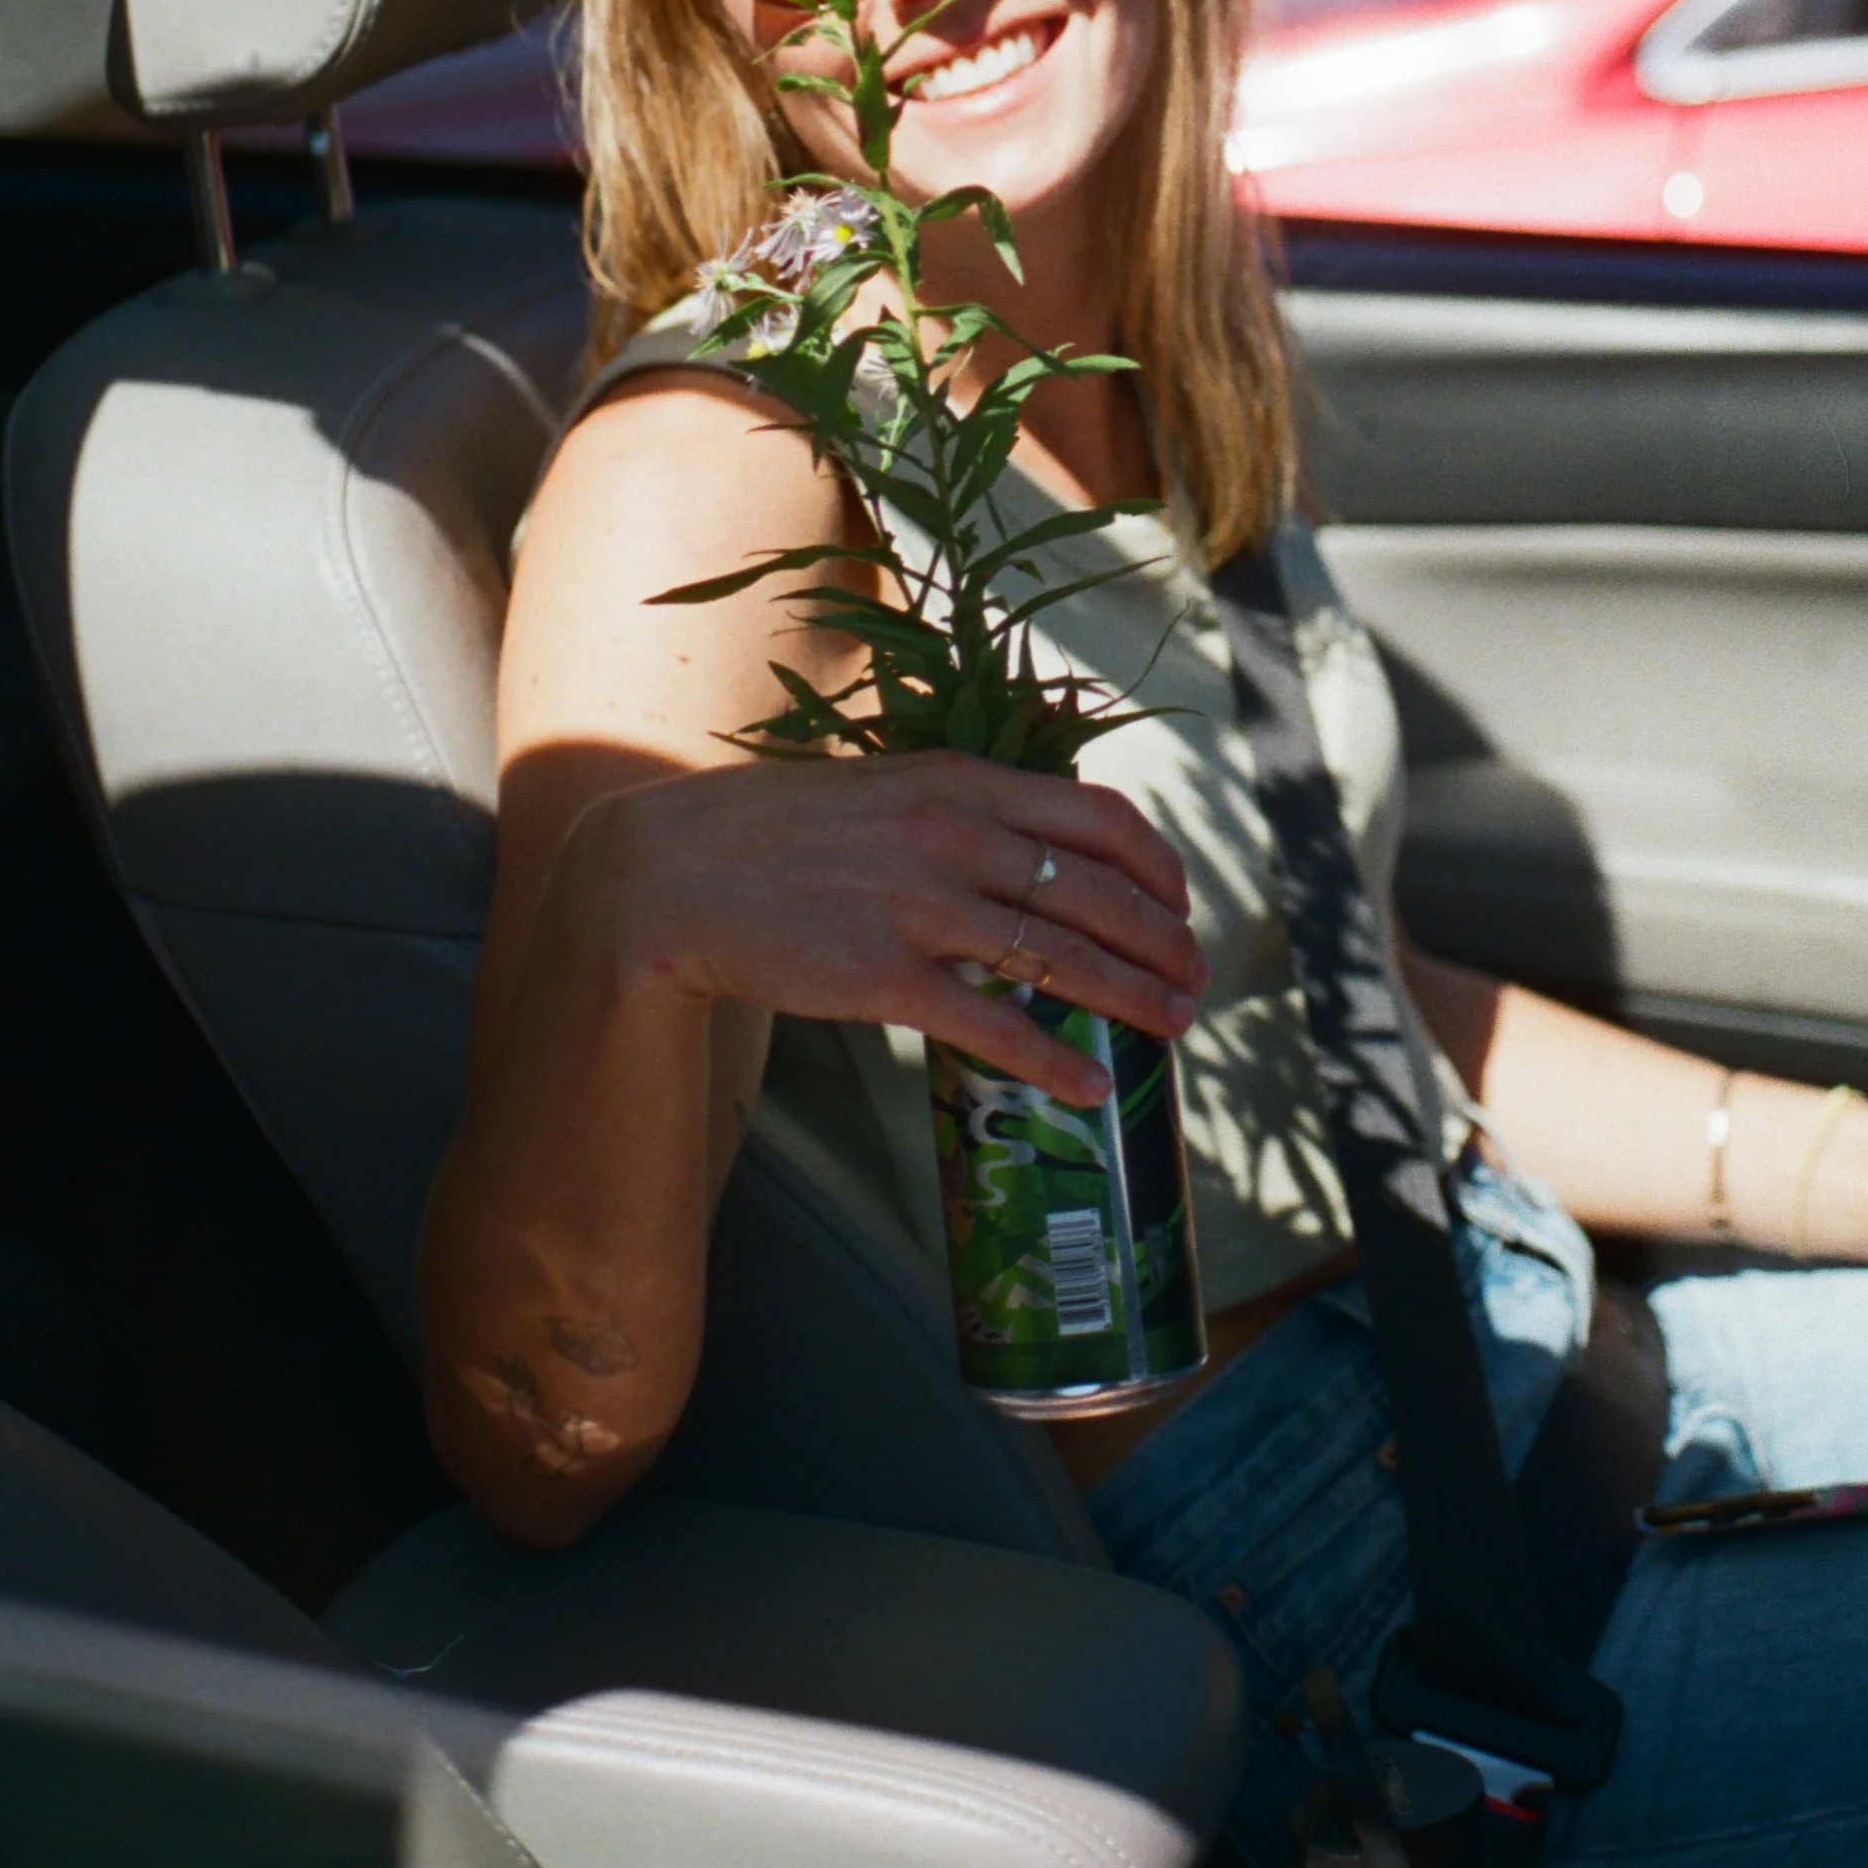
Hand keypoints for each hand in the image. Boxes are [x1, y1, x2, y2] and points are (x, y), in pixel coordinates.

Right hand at [576, 750, 1207, 1108]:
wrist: (672, 871)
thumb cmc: (781, 831)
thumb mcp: (887, 788)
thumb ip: (965, 811)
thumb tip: (1039, 851)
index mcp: (962, 780)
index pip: (1099, 814)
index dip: (1159, 865)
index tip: (1182, 901)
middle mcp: (954, 835)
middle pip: (1100, 891)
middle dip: (1165, 940)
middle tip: (1195, 979)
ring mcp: (920, 906)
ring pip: (1062, 956)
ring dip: (1134, 997)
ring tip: (1174, 1027)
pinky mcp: (882, 977)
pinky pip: (992, 1026)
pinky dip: (1054, 1061)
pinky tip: (1090, 1088)